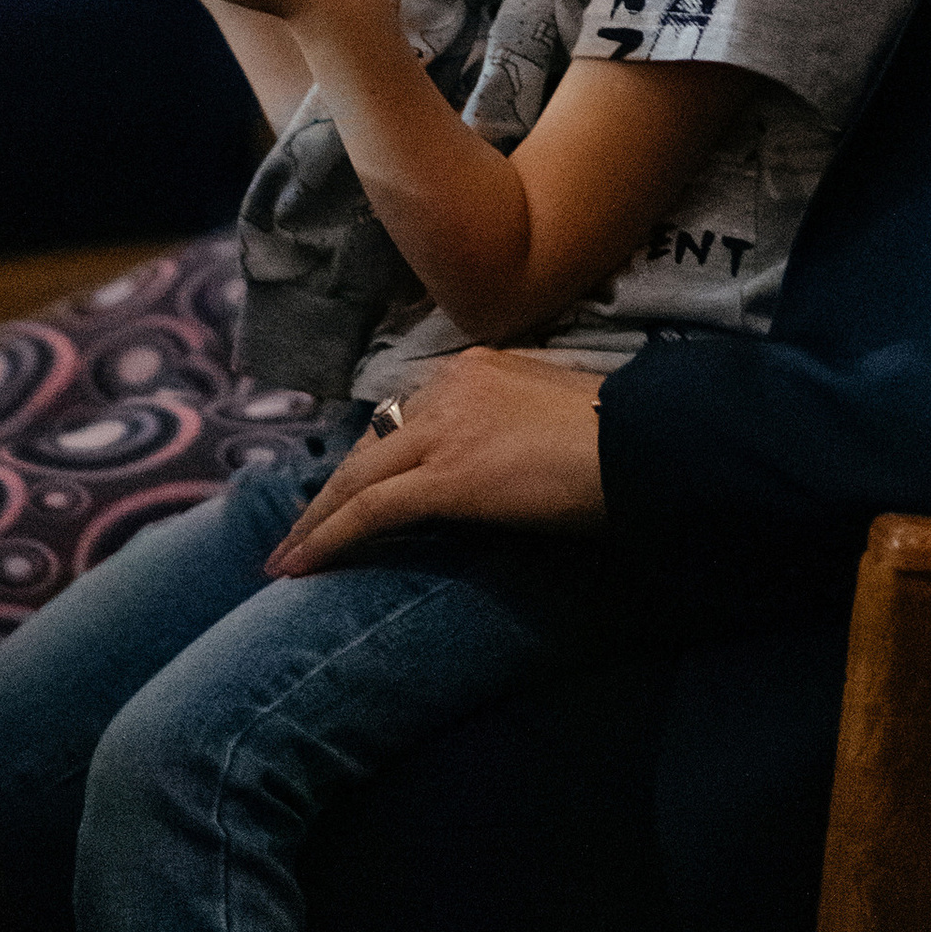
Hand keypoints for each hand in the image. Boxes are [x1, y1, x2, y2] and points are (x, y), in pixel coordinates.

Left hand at [264, 348, 607, 574]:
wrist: (642, 445)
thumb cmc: (620, 440)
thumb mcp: (551, 414)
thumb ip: (509, 426)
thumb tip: (494, 463)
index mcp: (477, 366)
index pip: (405, 413)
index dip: (371, 457)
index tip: (350, 488)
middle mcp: (448, 386)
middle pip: (370, 442)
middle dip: (331, 491)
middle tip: (300, 529)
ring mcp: (442, 429)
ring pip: (357, 476)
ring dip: (317, 520)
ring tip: (288, 555)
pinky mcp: (444, 476)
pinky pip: (370, 511)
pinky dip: (329, 539)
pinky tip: (301, 566)